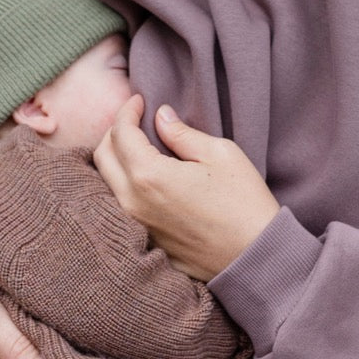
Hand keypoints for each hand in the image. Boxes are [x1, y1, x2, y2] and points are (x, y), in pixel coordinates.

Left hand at [93, 95, 280, 280]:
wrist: (255, 257)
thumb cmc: (244, 203)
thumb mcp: (220, 154)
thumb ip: (182, 133)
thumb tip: (161, 117)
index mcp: (149, 176)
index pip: (120, 133)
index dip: (127, 111)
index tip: (139, 101)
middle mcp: (133, 202)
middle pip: (102, 157)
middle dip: (115, 132)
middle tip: (135, 122)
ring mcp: (137, 226)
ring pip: (106, 183)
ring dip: (116, 159)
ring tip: (138, 146)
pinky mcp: (146, 241)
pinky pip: (121, 207)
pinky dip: (125, 185)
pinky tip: (146, 178)